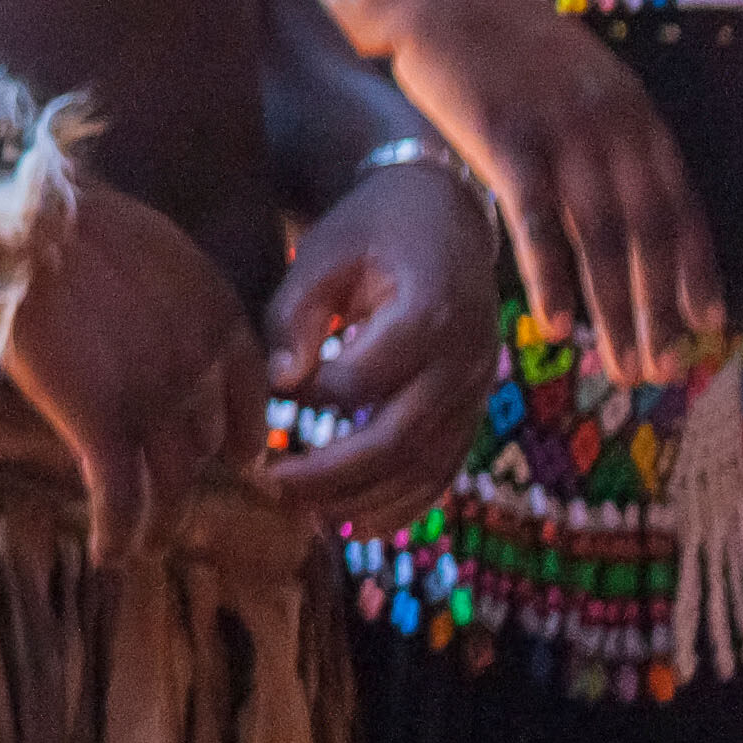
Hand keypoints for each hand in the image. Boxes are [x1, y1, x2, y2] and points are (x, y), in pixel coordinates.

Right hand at [0, 179, 258, 570]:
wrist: (12, 218)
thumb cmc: (64, 217)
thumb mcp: (147, 246)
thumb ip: (170, 299)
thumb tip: (154, 327)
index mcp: (219, 315)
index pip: (252, 397)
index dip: (241, 434)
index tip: (234, 457)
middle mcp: (201, 366)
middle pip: (207, 442)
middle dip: (192, 468)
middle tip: (173, 492)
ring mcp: (155, 401)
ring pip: (174, 484)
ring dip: (164, 521)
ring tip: (149, 543)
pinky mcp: (103, 425)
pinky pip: (121, 498)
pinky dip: (118, 533)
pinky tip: (111, 555)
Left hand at [259, 157, 501, 536]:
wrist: (447, 217)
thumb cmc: (372, 229)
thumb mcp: (325, 251)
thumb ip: (296, 313)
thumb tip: (280, 384)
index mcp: (429, 312)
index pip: (365, 377)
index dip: (311, 394)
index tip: (266, 393)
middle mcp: (465, 361)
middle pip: (399, 439)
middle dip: (331, 474)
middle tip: (268, 485)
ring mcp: (476, 392)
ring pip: (424, 468)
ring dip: (363, 500)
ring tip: (301, 511)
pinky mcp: (472, 411)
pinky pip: (442, 470)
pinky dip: (401, 504)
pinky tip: (354, 524)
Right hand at [346, 0, 723, 388]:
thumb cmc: (501, 41)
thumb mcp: (578, 75)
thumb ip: (607, 130)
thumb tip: (627, 191)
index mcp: (634, 113)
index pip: (680, 206)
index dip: (696, 270)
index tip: (710, 325)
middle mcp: (610, 127)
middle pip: (648, 237)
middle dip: (660, 312)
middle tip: (665, 371)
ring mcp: (560, 134)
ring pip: (603, 241)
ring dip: (616, 314)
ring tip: (623, 369)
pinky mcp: (506, 140)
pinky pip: (536, 223)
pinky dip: (549, 278)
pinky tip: (554, 325)